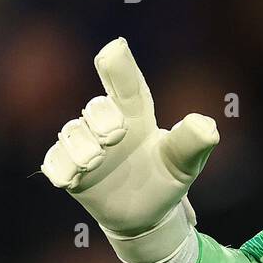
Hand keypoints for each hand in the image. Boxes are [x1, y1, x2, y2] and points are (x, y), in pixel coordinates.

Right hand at [41, 37, 217, 262]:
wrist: (147, 216)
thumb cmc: (166, 179)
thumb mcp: (185, 164)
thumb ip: (193, 144)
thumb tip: (207, 125)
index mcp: (138, 119)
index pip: (129, 89)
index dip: (122, 68)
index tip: (115, 47)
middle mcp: (109, 127)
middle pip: (96, 108)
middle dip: (101, 116)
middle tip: (116, 134)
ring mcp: (88, 148)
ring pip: (72, 133)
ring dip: (81, 145)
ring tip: (95, 161)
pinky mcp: (72, 172)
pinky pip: (55, 162)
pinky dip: (62, 167)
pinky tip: (73, 177)